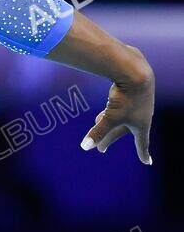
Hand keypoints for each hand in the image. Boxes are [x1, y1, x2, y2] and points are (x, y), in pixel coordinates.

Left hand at [80, 48, 154, 164]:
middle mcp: (144, 114)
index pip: (142, 143)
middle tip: (100, 149)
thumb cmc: (126, 97)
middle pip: (125, 130)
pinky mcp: (135, 89)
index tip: (147, 162)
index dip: (143, 154)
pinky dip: (114, 108)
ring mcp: (141, 101)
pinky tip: (110, 103)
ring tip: (97, 121)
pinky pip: (124, 103)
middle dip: (111, 138)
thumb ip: (98, 131)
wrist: (136, 70)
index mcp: (142, 125)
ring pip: (123, 116)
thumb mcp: (111, 116)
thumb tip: (84, 147)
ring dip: (109, 122)